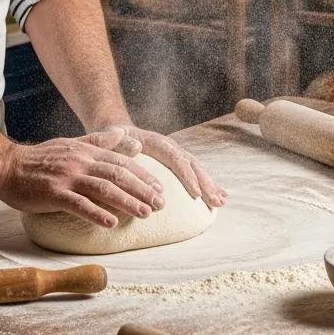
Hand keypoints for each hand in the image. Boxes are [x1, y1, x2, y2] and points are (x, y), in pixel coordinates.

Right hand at [0, 128, 166, 227]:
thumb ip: (99, 141)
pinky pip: (78, 204)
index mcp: (86, 151)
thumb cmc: (39, 158)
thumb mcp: (71, 144)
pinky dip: (97, 213)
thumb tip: (126, 134)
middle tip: (162, 203)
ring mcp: (67, 177)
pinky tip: (111, 223)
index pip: (122, 162)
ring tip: (145, 213)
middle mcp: (80, 161)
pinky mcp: (53, 193)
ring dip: (127, 201)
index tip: (160, 188)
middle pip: (118, 174)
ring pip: (104, 188)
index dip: (143, 175)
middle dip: (143, 189)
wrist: (6, 165)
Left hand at [99, 125, 226, 208]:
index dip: (187, 176)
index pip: (175, 158)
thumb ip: (120, 142)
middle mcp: (170, 146)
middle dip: (205, 183)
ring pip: (197, 168)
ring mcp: (175, 154)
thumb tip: (136, 147)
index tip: (197, 194)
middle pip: (191, 163)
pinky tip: (219, 196)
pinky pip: (195, 173)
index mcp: (156, 142)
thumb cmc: (112, 140)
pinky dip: (208, 184)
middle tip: (216, 201)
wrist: (118, 132)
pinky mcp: (177, 163)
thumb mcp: (111, 138)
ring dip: (210, 185)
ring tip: (221, 201)